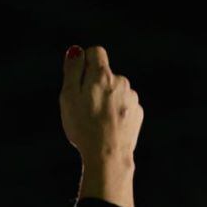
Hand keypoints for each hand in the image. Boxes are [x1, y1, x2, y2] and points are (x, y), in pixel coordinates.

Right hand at [59, 45, 143, 164]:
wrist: (108, 155)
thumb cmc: (84, 126)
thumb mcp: (69, 96)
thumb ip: (73, 70)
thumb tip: (76, 50)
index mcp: (102, 75)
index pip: (95, 52)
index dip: (85, 63)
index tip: (79, 79)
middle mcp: (121, 81)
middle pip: (105, 74)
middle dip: (94, 85)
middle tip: (84, 107)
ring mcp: (132, 97)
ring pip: (115, 91)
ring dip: (106, 100)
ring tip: (96, 121)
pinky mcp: (138, 113)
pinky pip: (124, 105)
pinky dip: (116, 112)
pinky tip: (108, 127)